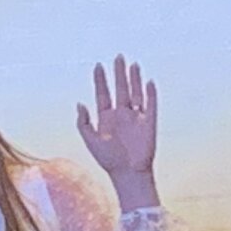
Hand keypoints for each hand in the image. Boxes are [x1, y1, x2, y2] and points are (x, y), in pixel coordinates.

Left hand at [75, 57, 159, 189]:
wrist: (128, 174)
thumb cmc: (108, 160)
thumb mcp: (91, 141)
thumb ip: (84, 123)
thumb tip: (79, 104)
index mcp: (106, 118)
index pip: (103, 94)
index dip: (100, 80)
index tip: (98, 66)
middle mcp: (121, 115)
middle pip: (120, 89)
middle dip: (119, 73)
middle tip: (118, 57)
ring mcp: (136, 118)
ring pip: (135, 93)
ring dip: (134, 80)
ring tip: (133, 65)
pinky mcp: (149, 123)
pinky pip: (151, 105)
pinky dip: (150, 94)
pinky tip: (149, 82)